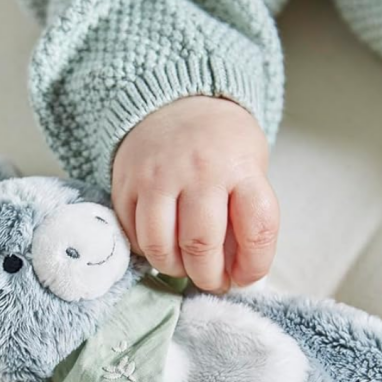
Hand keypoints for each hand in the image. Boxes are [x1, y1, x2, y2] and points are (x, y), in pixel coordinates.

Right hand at [112, 96, 278, 292]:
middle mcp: (198, 171)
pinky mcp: (125, 183)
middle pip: (201, 246)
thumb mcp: (251, 168)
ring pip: (159, 247)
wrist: (175, 100)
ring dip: (174, 269)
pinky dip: (148, 251)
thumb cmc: (221, 145)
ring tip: (184, 265)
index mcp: (240, 168)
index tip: (245, 277)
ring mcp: (156, 176)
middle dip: (208, 278)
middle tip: (212, 280)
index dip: (254, 267)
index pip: (256, 231)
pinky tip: (163, 243)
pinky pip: (133, 235)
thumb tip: (236, 274)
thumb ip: (247, 218)